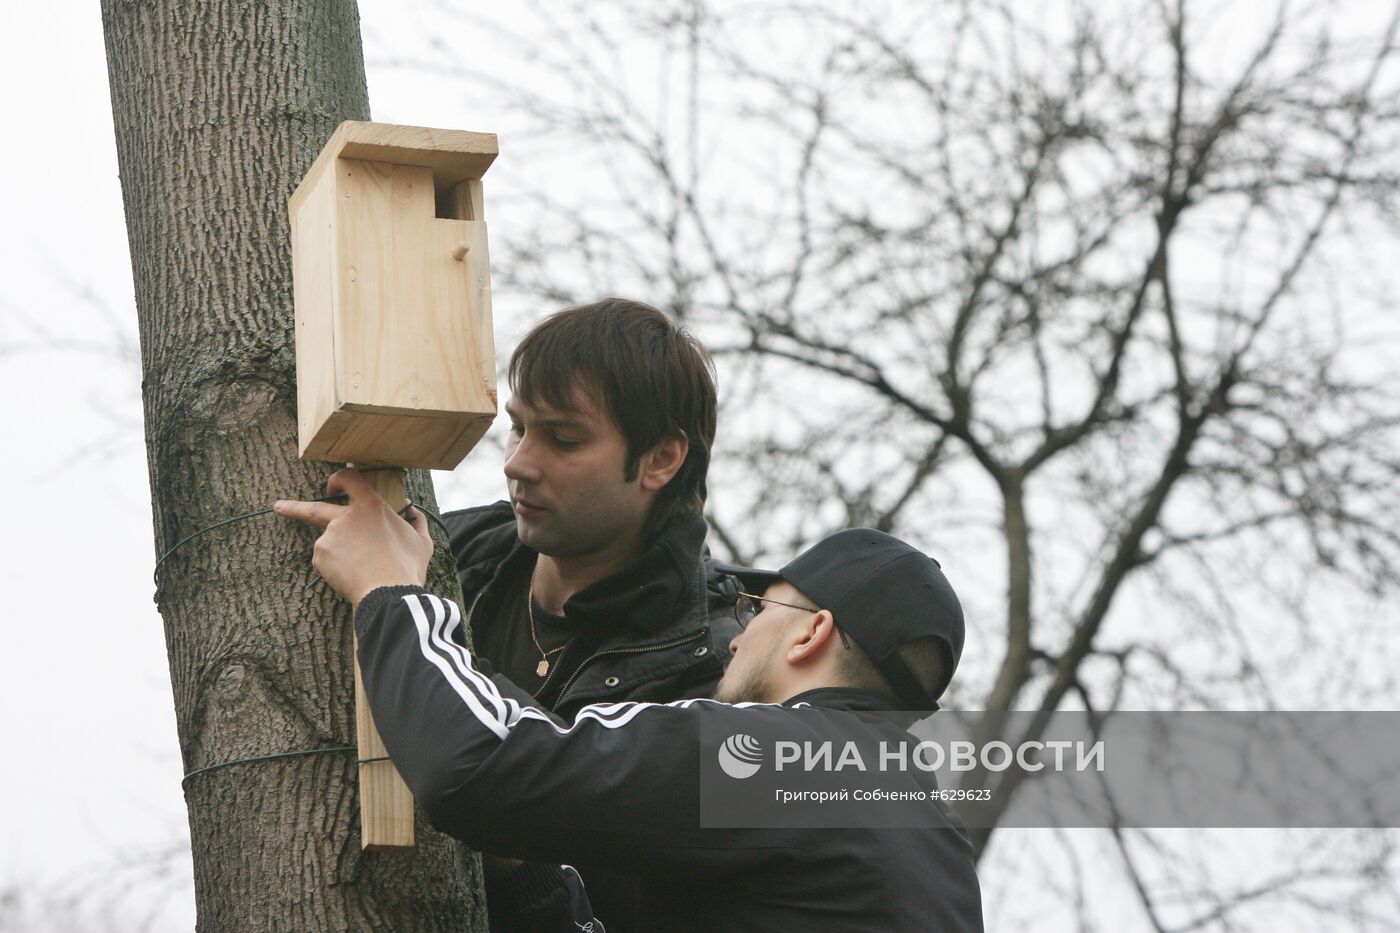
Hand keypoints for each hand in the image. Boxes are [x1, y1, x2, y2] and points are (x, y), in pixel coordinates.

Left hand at [274, 468, 433, 607]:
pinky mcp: (321, 557)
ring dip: (339, 554)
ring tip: (361, 570)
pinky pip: (326, 561)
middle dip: (292, 508)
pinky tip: (352, 576)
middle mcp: (345, 517)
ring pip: (329, 544)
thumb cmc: (407, 566)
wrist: (387, 593)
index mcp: (371, 506)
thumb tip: (412, 511)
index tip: (330, 487)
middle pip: (313, 508)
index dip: (338, 479)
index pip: (349, 479)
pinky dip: (335, 568)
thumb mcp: (421, 542)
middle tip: (278, 507)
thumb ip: (416, 521)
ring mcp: (329, 537)